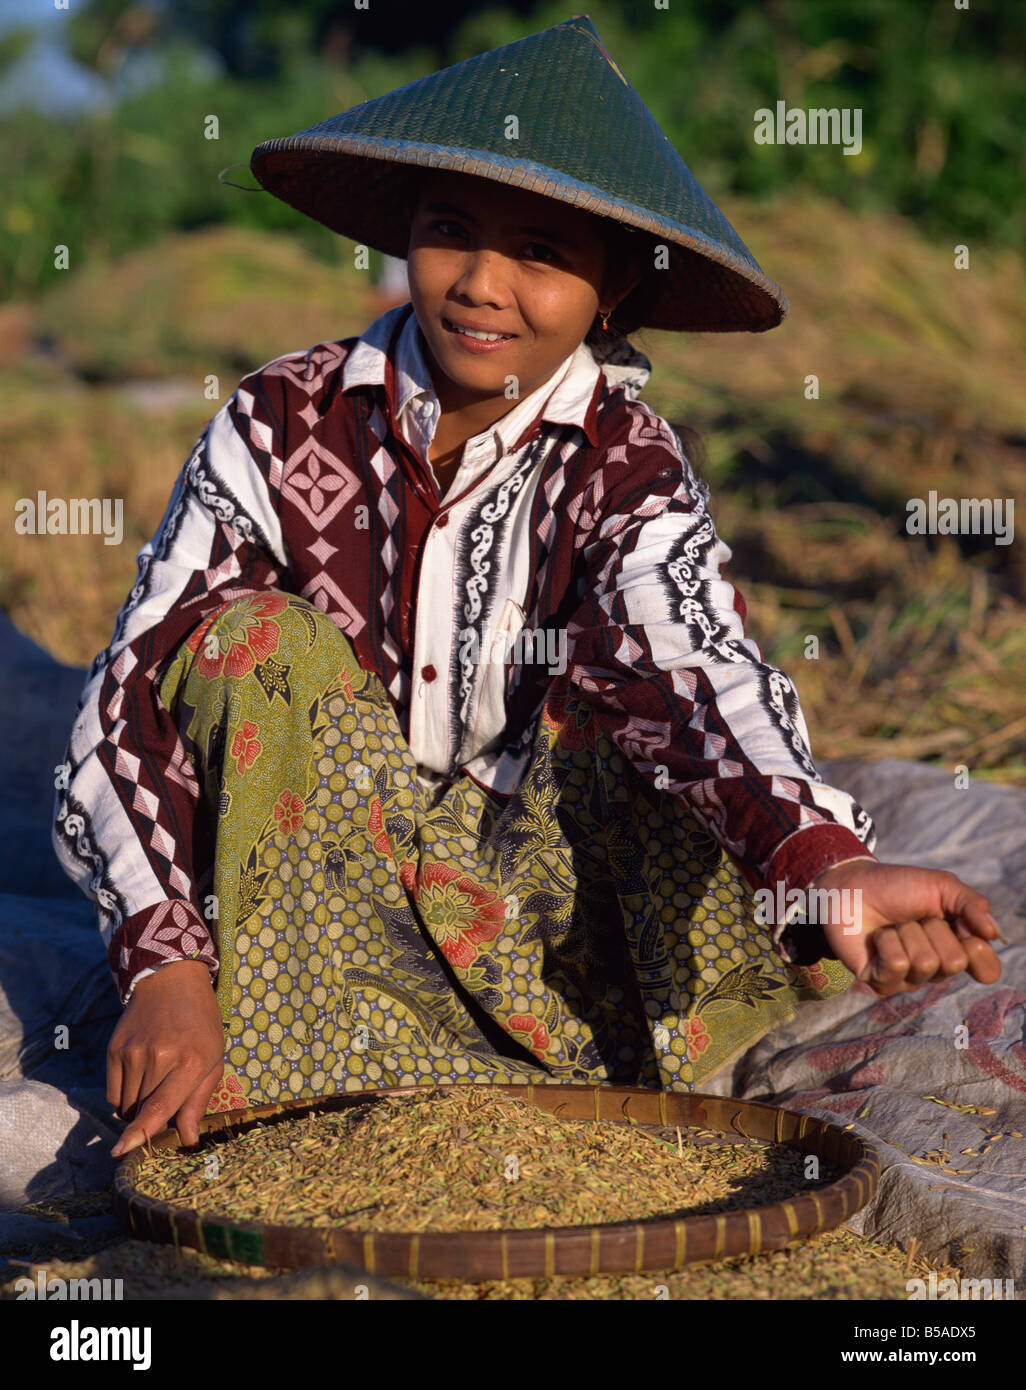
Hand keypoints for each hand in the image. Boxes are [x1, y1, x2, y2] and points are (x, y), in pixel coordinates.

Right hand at [107, 958, 224, 1156]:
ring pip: (125, 1105)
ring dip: (137, 1109)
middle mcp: (158, 1057)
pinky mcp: (113, 1050)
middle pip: (141, 1111)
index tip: (123, 1151)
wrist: (172, 981)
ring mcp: (132, 1052)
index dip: (141, 1133)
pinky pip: (112, 1093)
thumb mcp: (214, 1059)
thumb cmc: (201, 1024)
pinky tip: (140, 1078)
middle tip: (167, 1101)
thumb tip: (187, 1141)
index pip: (159, 1106)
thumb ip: (198, 1102)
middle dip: (152, 1120)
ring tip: (156, 1083)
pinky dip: (124, 1097)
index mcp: (191, 1061)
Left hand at [807, 861, 1002, 996]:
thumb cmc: (896, 887)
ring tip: (893, 925)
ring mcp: (908, 979)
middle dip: (933, 929)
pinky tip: (877, 937)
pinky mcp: (881, 983)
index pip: (987, 970)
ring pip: (925, 963)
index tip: (965, 930)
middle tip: (914, 918)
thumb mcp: (941, 886)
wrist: (850, 886)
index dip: (979, 952)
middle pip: (954, 962)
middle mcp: (936, 968)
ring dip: (907, 932)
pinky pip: (898, 966)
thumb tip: (995, 934)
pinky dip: (887, 942)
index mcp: (956, 947)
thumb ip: (972, 905)